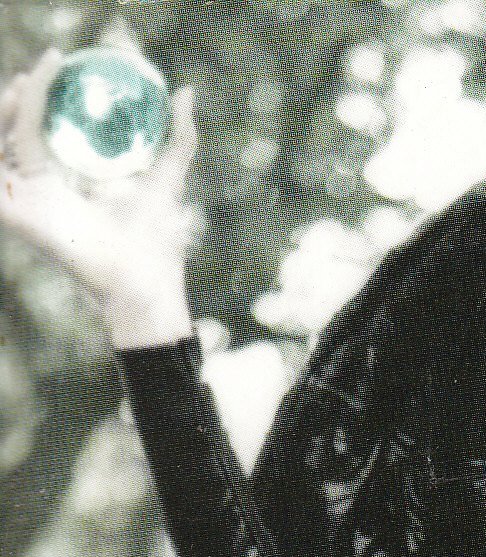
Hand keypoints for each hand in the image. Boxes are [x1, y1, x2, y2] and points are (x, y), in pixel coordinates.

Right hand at [0, 49, 196, 343]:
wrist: (147, 283)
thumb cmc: (156, 242)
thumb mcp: (167, 176)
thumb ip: (178, 138)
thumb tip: (186, 94)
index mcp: (60, 184)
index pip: (34, 128)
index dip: (36, 93)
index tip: (53, 61)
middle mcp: (37, 194)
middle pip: (8, 133)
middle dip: (13, 100)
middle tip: (31, 74)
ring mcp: (25, 207)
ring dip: (1, 115)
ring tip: (21, 88)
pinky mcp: (17, 219)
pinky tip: (9, 117)